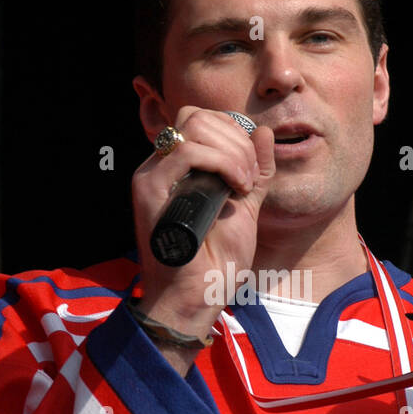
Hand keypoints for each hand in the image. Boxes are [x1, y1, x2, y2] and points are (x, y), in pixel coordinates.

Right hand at [131, 107, 275, 340]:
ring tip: (244, 185)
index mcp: (178, 169)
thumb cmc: (216, 262)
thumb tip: (264, 131)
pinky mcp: (149, 189)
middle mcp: (160, 167)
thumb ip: (255, 170)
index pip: (203, 121)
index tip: (252, 170)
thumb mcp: (245, 207)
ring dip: (232, 151)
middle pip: (197, 116)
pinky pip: (186, 153)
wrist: (198, 297)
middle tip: (250, 177)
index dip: (236, 132)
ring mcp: (151, 176)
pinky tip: (236, 188)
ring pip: (193, 126)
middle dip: (236, 138)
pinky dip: (221, 162)